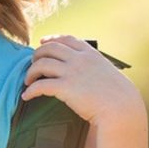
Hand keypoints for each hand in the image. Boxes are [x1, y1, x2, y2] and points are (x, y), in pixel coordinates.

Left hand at [22, 35, 145, 125]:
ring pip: (41, 64)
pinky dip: (30, 90)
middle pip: (49, 48)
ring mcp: (72, 72)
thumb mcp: (108, 72)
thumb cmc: (119, 96)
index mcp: (90, 54)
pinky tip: (27, 96)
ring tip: (28, 80)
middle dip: (37, 54)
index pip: (66, 39)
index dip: (51, 39)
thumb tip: (90, 70)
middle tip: (32, 64)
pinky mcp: (66, 88)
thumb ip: (96, 66)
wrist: (122, 109)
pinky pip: (40, 86)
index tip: (43, 42)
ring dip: (31, 72)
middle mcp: (79, 59)